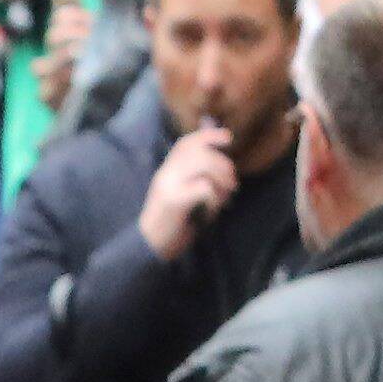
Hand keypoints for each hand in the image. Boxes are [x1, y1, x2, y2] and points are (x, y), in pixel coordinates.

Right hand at [136, 119, 241, 256]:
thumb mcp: (182, 195)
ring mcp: (169, 185)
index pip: (186, 143)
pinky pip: (205, 187)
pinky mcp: (175, 200)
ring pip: (204, 164)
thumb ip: (195, 179)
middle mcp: (166, 173)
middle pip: (200, 151)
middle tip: (232, 183)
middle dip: (223, 163)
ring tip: (227, 195)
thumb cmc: (171, 223)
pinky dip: (216, 198)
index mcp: (167, 170)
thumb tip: (224, 166)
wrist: (150, 246)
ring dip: (222, 178)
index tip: (228, 138)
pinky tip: (213, 210)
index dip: (208, 135)